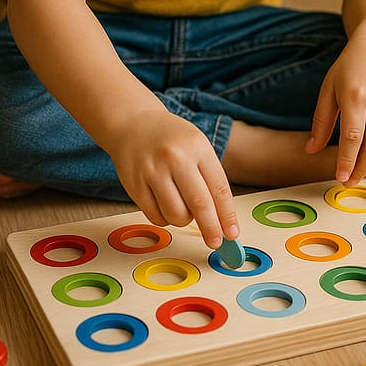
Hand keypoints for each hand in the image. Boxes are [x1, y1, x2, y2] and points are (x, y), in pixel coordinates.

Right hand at [107, 108, 239, 248]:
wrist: (133, 123)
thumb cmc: (171, 139)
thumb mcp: (196, 146)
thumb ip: (208, 177)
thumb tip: (221, 219)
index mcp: (197, 146)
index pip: (218, 188)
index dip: (227, 215)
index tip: (233, 234)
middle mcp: (175, 158)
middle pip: (199, 204)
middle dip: (211, 228)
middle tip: (216, 242)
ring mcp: (152, 171)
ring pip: (176, 215)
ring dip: (183, 220)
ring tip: (182, 206)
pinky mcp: (134, 185)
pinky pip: (155, 217)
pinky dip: (164, 218)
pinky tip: (164, 202)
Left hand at [305, 35, 365, 184]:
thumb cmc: (350, 68)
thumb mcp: (328, 89)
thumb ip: (321, 121)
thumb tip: (310, 150)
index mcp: (356, 95)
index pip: (353, 138)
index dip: (347, 162)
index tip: (340, 177)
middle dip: (363, 170)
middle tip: (351, 181)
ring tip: (363, 173)